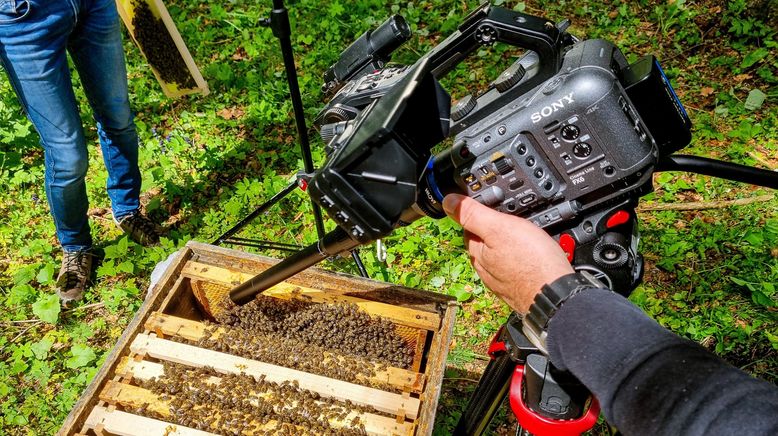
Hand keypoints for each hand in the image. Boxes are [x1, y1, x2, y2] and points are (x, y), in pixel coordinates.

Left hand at [442, 194, 573, 312]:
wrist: (557, 295)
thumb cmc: (531, 263)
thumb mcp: (499, 228)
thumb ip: (473, 214)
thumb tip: (448, 201)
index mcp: (478, 253)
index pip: (468, 227)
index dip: (477, 211)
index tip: (489, 202)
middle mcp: (487, 270)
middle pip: (484, 242)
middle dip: (493, 228)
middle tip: (509, 216)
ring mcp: (503, 280)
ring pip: (500, 255)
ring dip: (508, 244)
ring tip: (522, 234)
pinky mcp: (520, 287)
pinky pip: (515, 267)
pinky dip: (520, 258)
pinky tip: (531, 255)